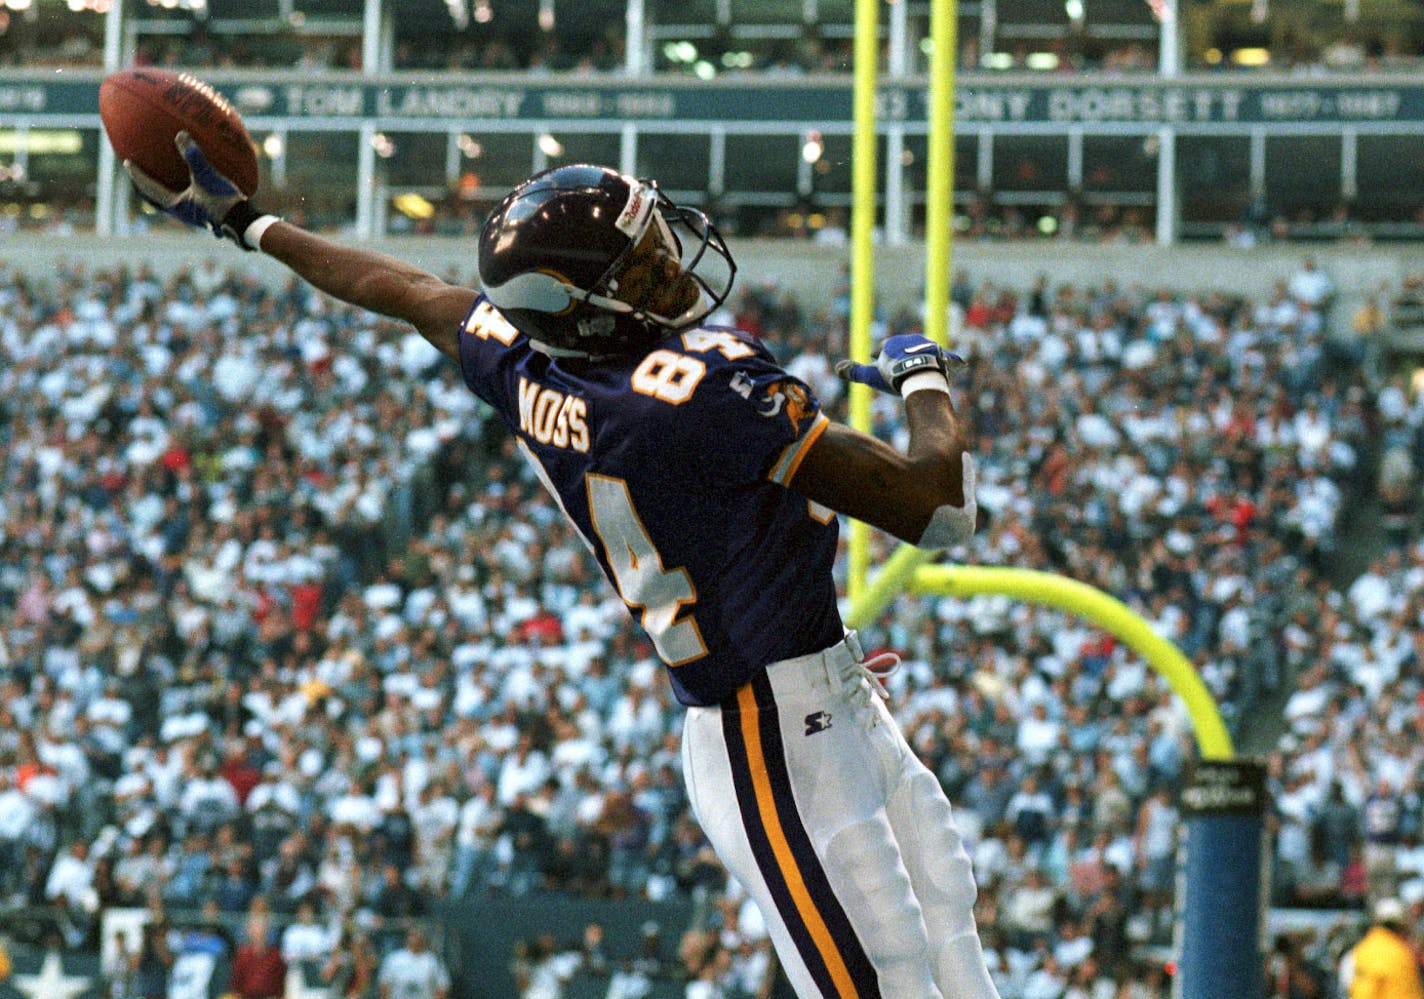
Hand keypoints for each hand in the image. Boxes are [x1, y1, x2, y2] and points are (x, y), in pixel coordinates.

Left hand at [125, 131, 258, 246]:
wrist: (244, 223)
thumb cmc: (223, 202)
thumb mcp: (206, 177)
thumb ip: (193, 156)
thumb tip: (180, 135)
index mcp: (175, 205)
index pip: (149, 188)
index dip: (137, 175)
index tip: (127, 162)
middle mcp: (182, 212)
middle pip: (158, 196)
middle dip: (148, 183)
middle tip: (140, 170)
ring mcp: (196, 214)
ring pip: (175, 198)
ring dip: (167, 186)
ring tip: (165, 174)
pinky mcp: (209, 213)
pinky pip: (192, 196)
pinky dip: (188, 187)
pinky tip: (197, 180)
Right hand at [834, 334, 963, 394]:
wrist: (922, 376)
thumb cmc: (895, 376)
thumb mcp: (872, 376)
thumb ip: (855, 372)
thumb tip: (837, 368)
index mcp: (892, 343)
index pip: (883, 347)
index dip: (878, 354)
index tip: (876, 358)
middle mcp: (910, 339)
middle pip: (901, 347)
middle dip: (897, 354)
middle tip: (895, 363)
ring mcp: (927, 345)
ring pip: (919, 350)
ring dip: (915, 356)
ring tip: (914, 366)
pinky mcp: (941, 353)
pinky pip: (939, 357)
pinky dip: (936, 361)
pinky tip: (938, 368)